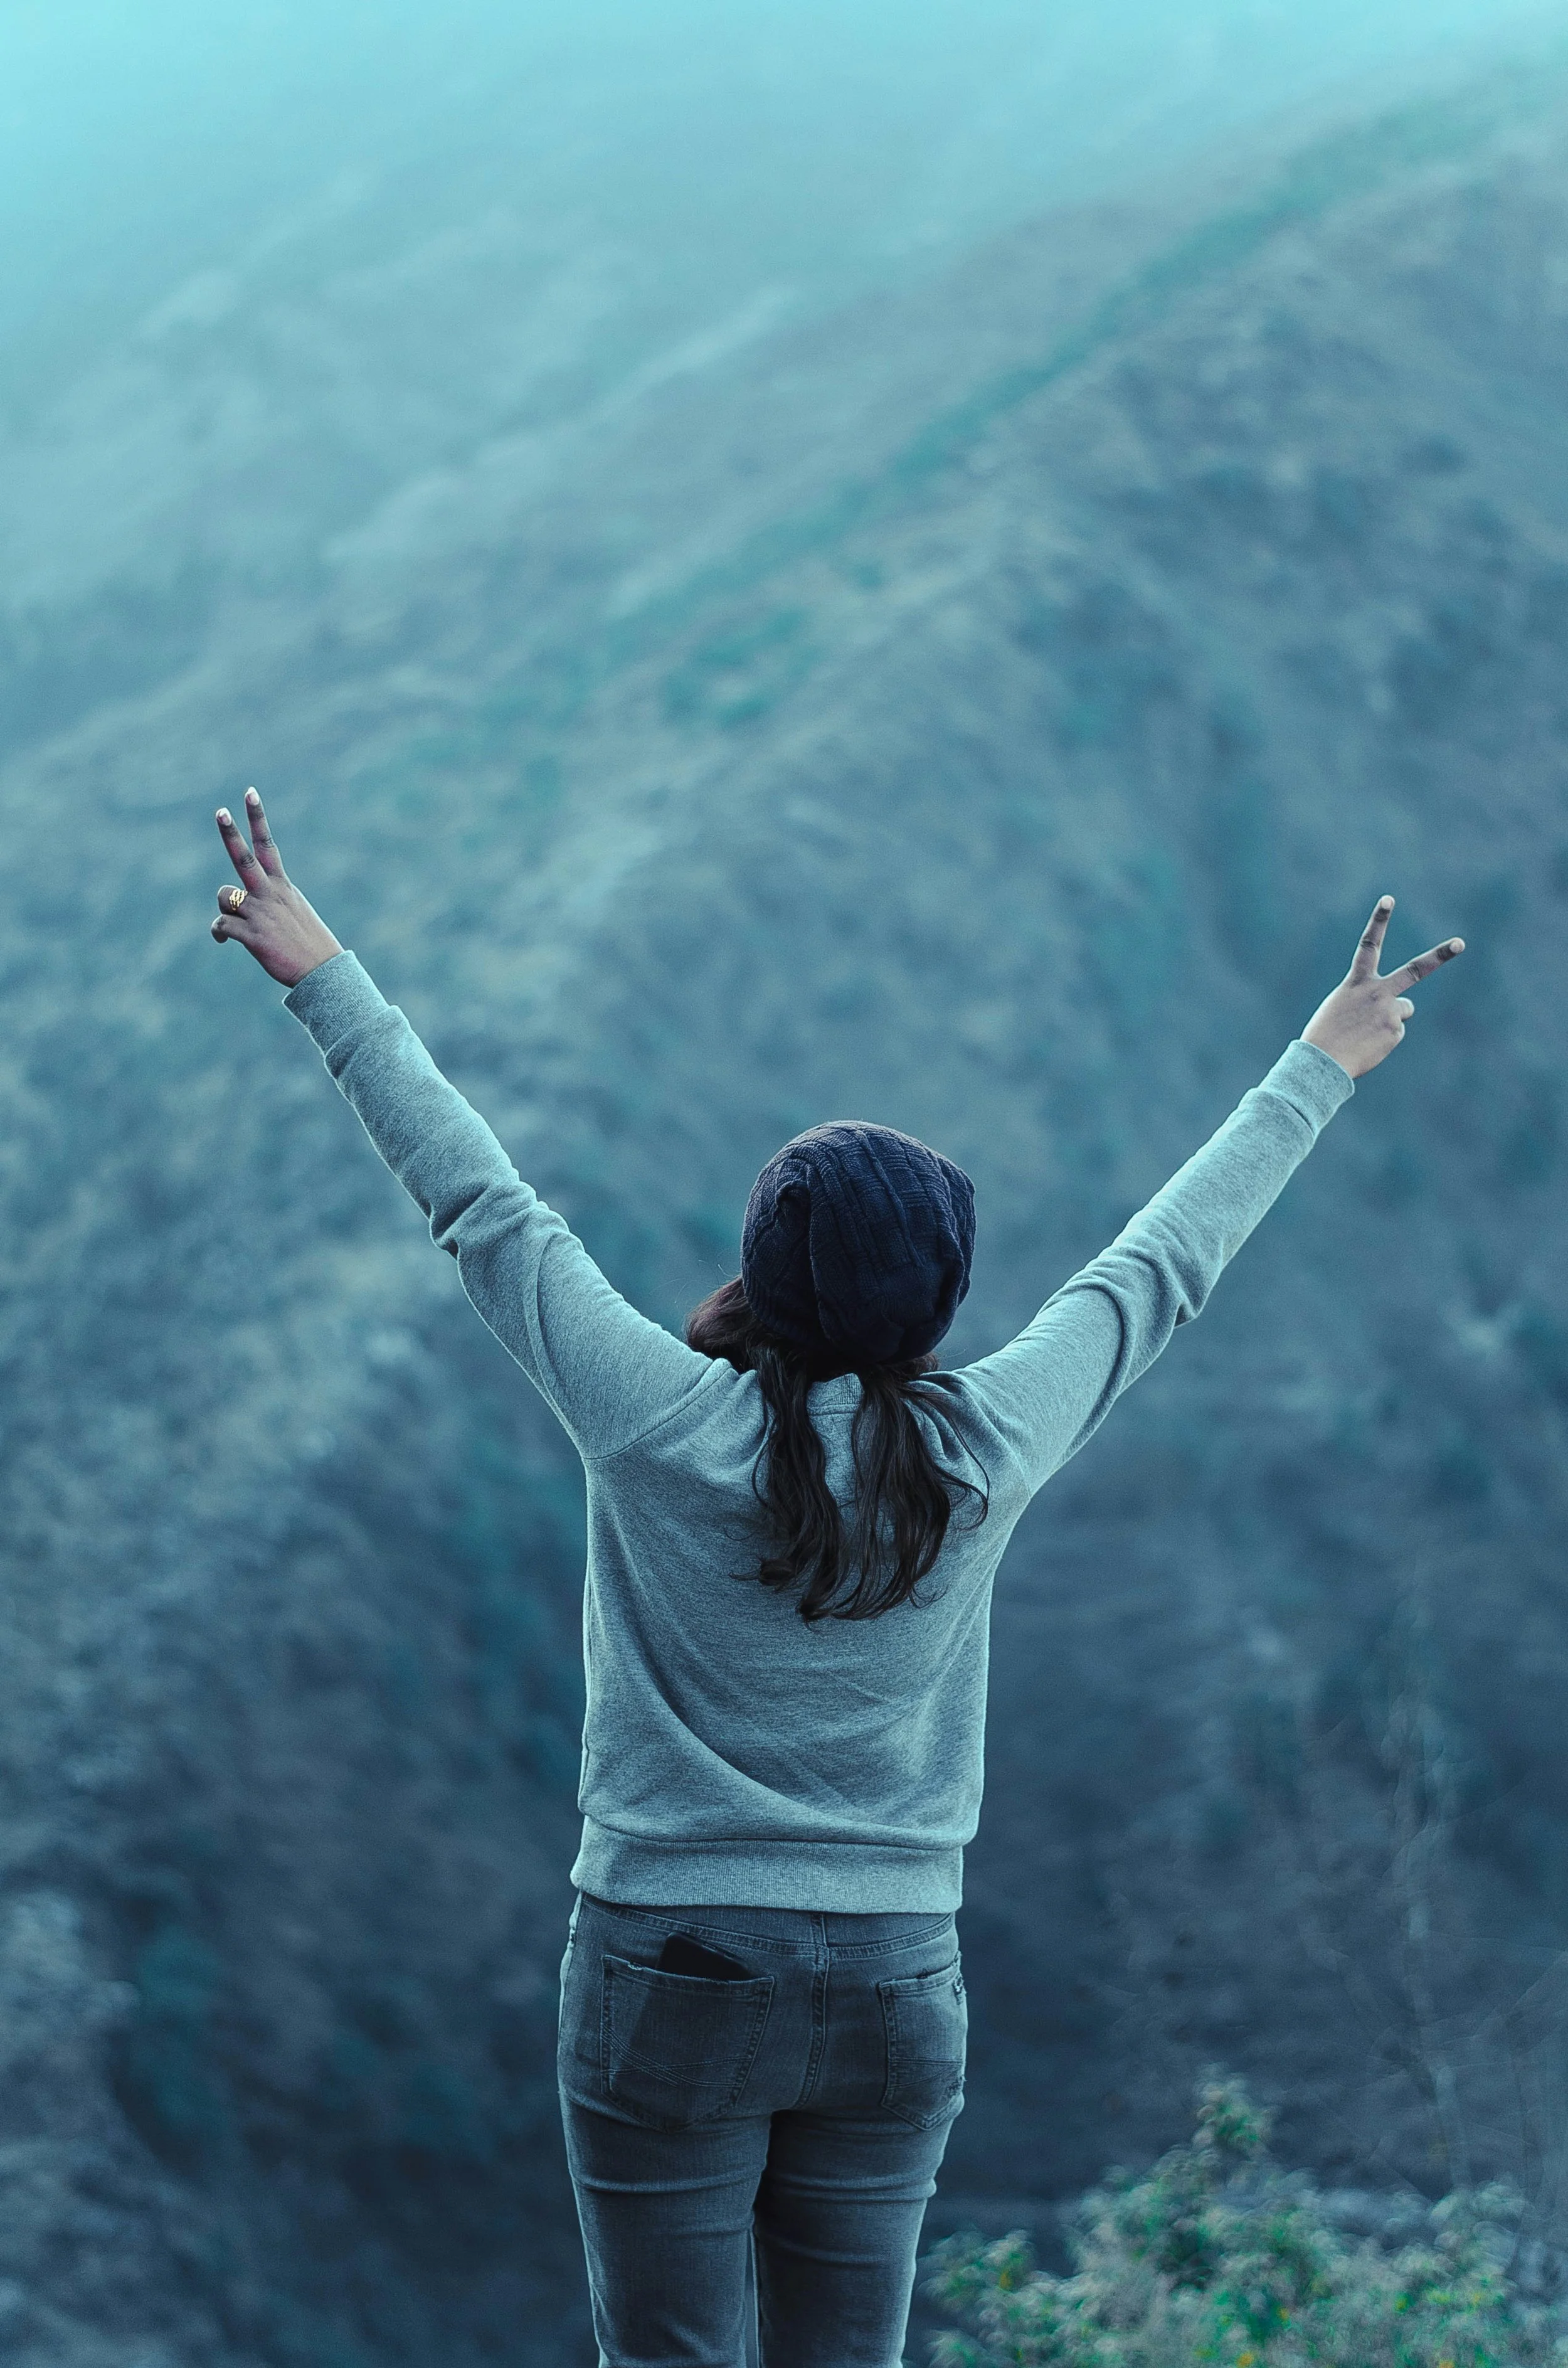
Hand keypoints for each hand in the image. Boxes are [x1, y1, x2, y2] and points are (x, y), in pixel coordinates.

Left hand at [210, 789, 342, 987]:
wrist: (322, 974)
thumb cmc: (308, 945)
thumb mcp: (293, 913)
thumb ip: (267, 901)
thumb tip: (236, 905)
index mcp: (283, 887)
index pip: (268, 845)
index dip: (257, 818)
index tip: (249, 793)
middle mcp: (271, 895)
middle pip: (244, 859)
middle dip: (231, 834)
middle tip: (220, 811)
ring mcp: (261, 915)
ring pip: (223, 898)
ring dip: (222, 909)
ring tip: (232, 923)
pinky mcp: (252, 937)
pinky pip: (221, 927)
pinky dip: (218, 933)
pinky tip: (224, 941)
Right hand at [1301, 895, 1463, 1078]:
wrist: (1321, 1061)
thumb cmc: (1326, 1034)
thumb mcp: (1343, 1007)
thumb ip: (1369, 1000)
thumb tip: (1399, 1013)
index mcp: (1356, 982)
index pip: (1369, 944)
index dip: (1379, 920)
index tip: (1389, 899)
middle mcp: (1377, 992)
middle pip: (1414, 969)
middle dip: (1440, 956)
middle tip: (1460, 943)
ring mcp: (1389, 1011)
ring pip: (1404, 1009)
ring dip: (1391, 1018)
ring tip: (1367, 1031)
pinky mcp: (1395, 1031)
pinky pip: (1396, 1031)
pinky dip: (1384, 1038)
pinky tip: (1368, 1044)